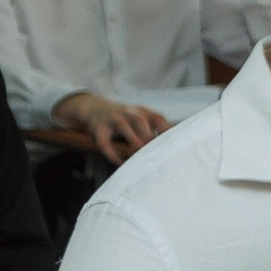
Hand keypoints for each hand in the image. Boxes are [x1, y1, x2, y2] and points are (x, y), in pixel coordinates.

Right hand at [54, 91, 172, 162]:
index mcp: (142, 111)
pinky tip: (121, 163)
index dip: (166, 132)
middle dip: (148, 139)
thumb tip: (174, 152)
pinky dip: (112, 154)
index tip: (172, 148)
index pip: (158, 118)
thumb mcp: (142, 119)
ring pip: (123, 127)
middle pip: (140, 121)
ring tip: (140, 158)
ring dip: (133, 142)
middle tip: (156, 156)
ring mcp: (112, 119)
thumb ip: (156, 131)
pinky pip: (104, 142)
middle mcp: (127, 112)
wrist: (95, 108)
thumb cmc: (127, 120)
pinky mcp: (98, 129)